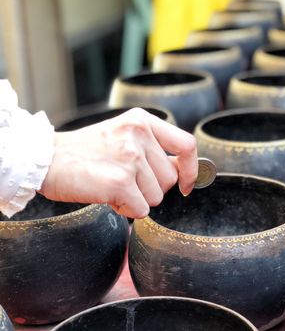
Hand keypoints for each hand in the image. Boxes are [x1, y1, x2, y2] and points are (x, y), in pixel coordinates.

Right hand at [39, 108, 197, 218]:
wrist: (47, 159)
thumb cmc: (87, 151)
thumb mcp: (123, 135)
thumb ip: (152, 148)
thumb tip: (183, 171)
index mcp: (143, 121)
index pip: (187, 145)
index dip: (191, 170)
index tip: (185, 185)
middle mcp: (139, 135)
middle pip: (170, 179)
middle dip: (152, 188)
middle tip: (125, 181)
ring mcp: (130, 157)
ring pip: (156, 197)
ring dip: (138, 199)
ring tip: (113, 185)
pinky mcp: (119, 181)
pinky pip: (141, 210)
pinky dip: (127, 210)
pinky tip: (109, 196)